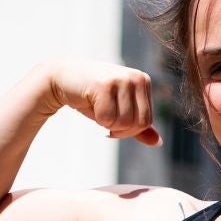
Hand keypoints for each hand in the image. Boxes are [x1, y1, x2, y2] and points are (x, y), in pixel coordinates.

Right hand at [39, 60, 160, 146]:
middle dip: (120, 130)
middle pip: (139, 123)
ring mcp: (122, 79)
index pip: (147, 120)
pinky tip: (90, 105)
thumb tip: (158, 143)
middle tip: (104, 121)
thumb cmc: (92, 96)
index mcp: (144, 82)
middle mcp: (137, 78)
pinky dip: (98, 118)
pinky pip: (107, 117)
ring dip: (107, 123)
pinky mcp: (105, 84)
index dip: (129, 130)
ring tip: (98, 109)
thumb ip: (139, 126)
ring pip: (124, 122)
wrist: (61, 77)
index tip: (113, 124)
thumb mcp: (119, 110)